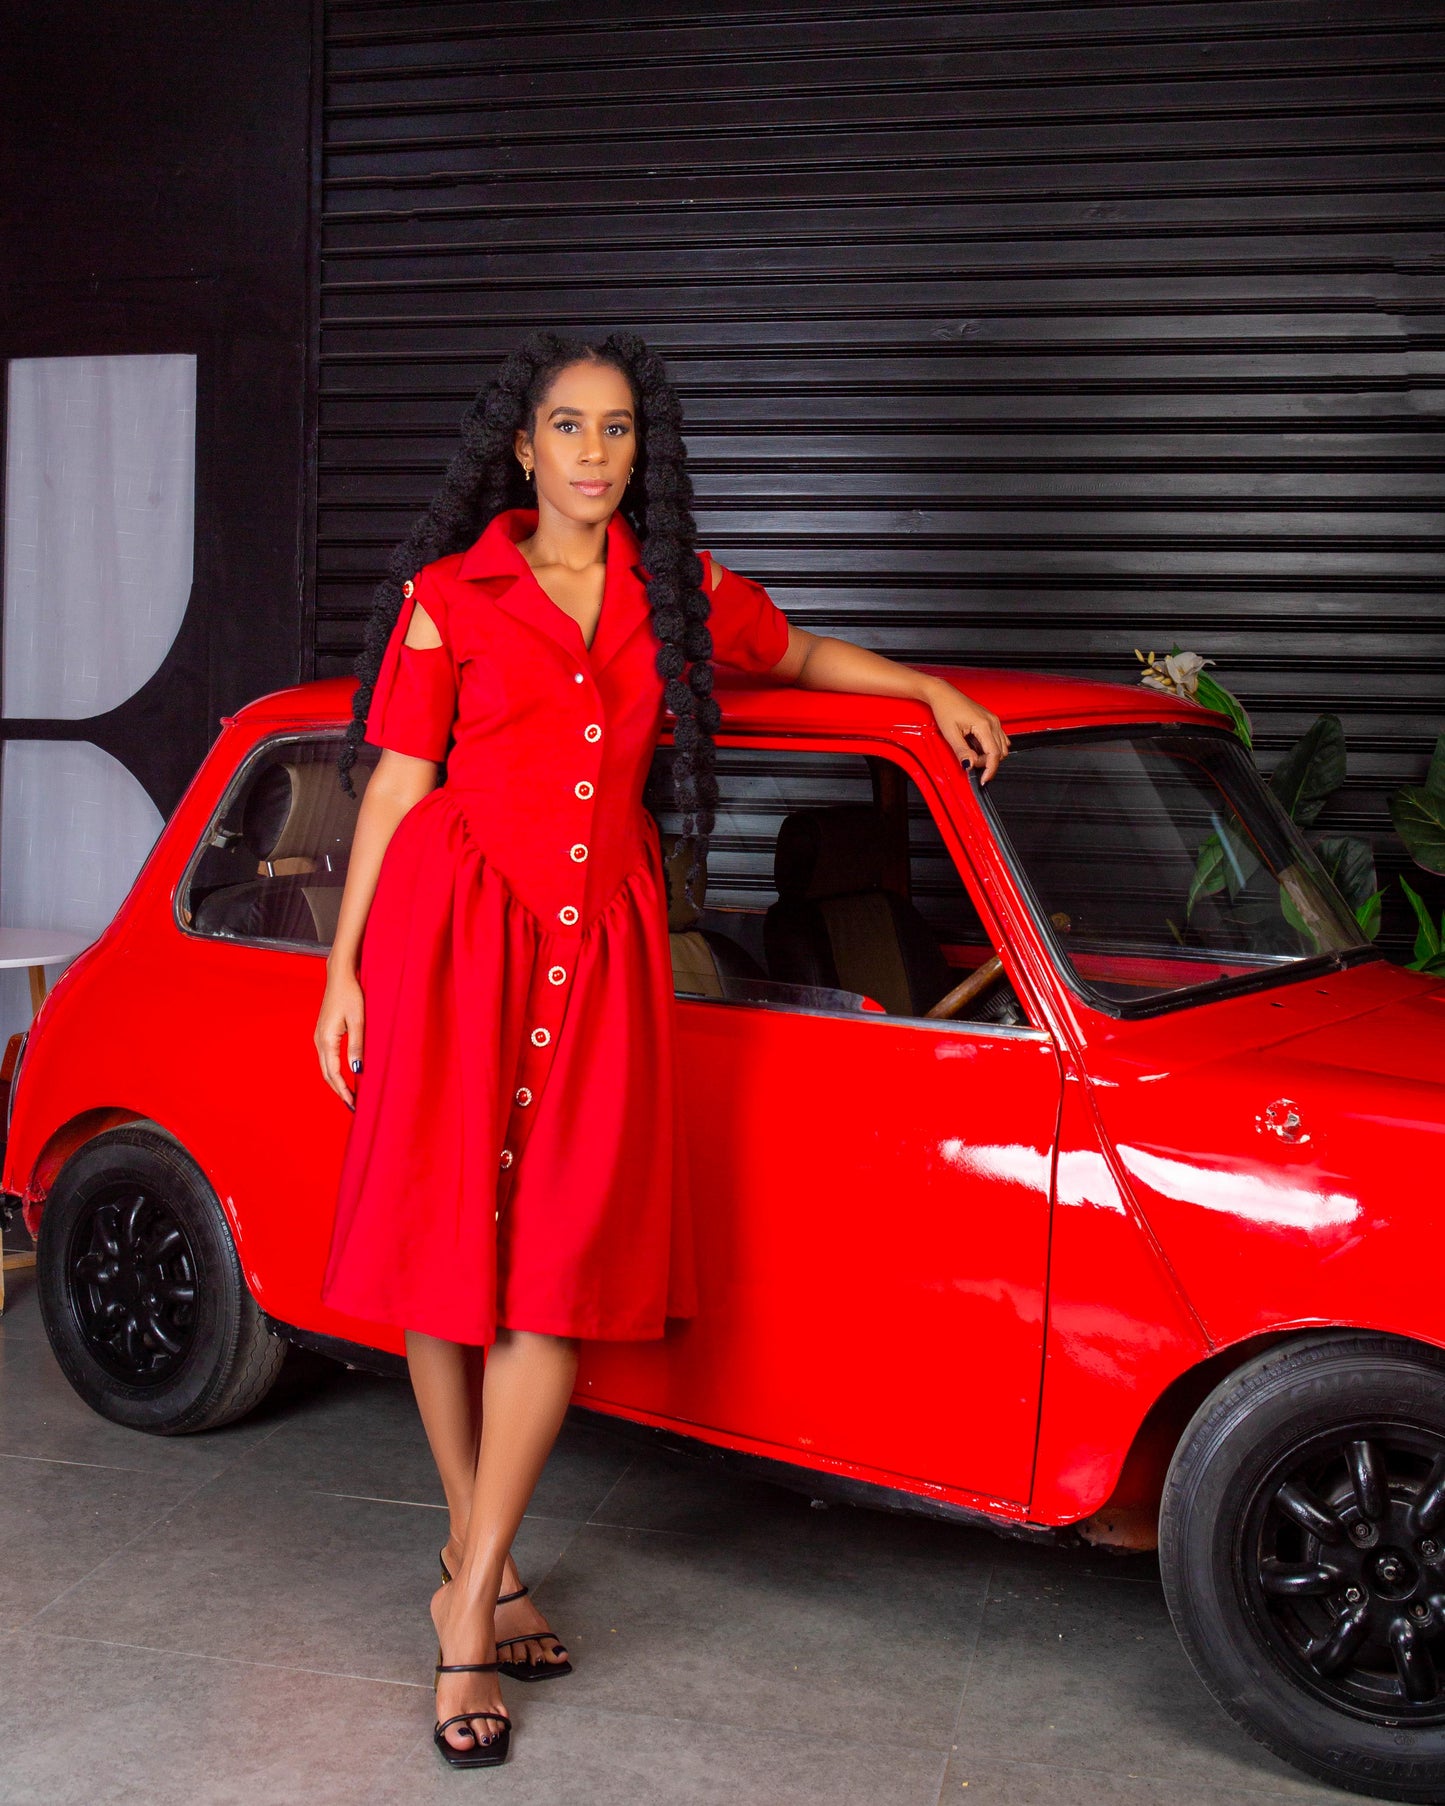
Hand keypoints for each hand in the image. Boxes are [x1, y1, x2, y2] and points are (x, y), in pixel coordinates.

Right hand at [315, 967, 364, 1108]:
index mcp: (327, 1039)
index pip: (334, 1073)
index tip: (353, 1104)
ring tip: (349, 1095)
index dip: (343, 1090)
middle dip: (339, 1091)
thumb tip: (357, 1069)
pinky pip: (326, 1058)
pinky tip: (344, 1075)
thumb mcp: (359, 1020)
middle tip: (353, 1105)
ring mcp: (319, 1037)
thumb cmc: (351, 994)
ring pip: (325, 1067)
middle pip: (327, 1074)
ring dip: (336, 1082)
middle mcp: (319, 1040)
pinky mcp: (323, 1033)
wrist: (340, 976)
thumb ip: (357, 1045)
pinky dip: (334, 1071)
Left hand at [927, 683, 1010, 781]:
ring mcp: (993, 720)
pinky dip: (991, 747)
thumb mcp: (950, 734)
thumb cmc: (945, 708)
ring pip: (1001, 747)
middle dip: (987, 762)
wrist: (943, 693)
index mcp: (984, 725)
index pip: (994, 755)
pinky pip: (999, 739)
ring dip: (989, 755)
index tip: (983, 780)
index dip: (990, 770)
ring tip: (971, 753)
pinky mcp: (991, 720)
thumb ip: (962, 752)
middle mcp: (992, 722)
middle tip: (970, 761)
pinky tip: (977, 746)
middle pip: (1000, 752)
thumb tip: (970, 766)